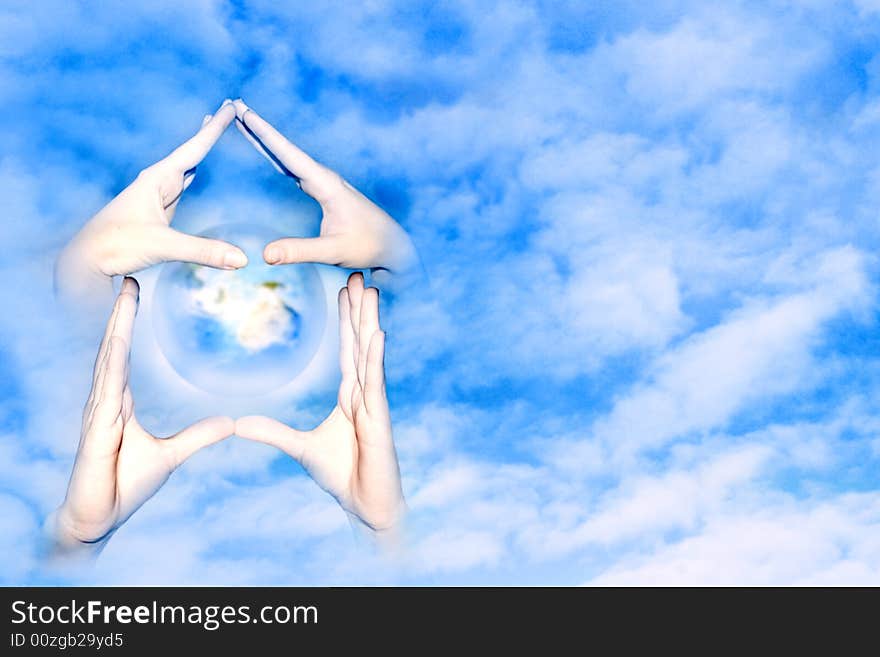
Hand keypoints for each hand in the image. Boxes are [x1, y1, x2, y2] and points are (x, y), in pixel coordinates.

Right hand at [49, 278, 234, 557]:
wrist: (99, 518)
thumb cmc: (126, 485)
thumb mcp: (171, 456)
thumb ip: (198, 436)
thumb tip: (229, 422)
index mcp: (120, 403)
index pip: (125, 354)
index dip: (129, 324)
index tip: (136, 295)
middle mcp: (106, 402)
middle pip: (114, 348)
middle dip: (120, 315)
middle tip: (128, 280)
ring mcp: (98, 414)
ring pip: (108, 361)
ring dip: (115, 329)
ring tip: (122, 299)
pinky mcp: (97, 430)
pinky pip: (105, 390)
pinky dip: (111, 364)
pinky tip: (116, 344)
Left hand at [55, 101, 247, 307]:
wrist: (86, 259)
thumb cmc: (116, 246)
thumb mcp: (163, 246)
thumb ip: (203, 250)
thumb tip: (242, 259)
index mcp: (157, 179)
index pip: (194, 149)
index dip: (214, 128)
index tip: (231, 106)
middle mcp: (157, 183)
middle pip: (191, 151)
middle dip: (209, 132)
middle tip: (226, 109)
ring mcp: (156, 197)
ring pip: (185, 166)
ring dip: (200, 151)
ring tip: (210, 131)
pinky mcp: (157, 212)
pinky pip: (181, 185)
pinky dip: (192, 173)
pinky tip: (193, 172)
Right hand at [232, 99, 418, 281]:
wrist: (393, 246)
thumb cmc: (368, 246)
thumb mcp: (333, 251)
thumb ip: (299, 251)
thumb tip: (266, 254)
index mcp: (326, 185)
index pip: (289, 155)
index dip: (265, 134)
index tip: (246, 113)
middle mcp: (324, 177)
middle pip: (285, 149)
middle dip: (260, 128)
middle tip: (235, 104)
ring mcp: (324, 182)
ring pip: (288, 156)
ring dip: (266, 139)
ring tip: (243, 120)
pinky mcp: (323, 189)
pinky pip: (293, 167)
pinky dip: (276, 155)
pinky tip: (266, 150)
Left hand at [236, 273, 405, 542]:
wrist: (366, 504)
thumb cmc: (342, 475)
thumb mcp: (300, 449)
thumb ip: (273, 432)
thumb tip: (239, 423)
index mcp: (350, 396)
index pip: (347, 349)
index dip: (346, 320)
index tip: (344, 289)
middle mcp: (365, 393)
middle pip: (360, 342)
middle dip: (360, 310)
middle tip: (360, 276)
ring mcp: (374, 403)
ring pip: (370, 354)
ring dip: (370, 321)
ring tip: (371, 291)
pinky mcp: (379, 417)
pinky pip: (376, 381)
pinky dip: (376, 356)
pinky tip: (377, 333)